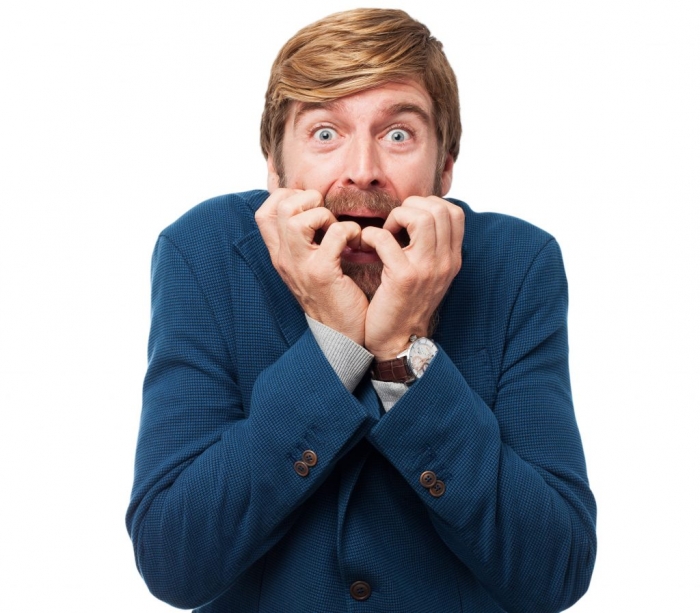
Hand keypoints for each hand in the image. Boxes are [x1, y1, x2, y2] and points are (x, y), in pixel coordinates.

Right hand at [255, 189, 368, 344]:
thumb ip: (305, 242)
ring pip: (296, 218)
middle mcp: (284, 259)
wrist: (342, 336)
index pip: (264, 212)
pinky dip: (350, 230)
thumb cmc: (332, 297)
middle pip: (280, 207)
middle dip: (308, 201)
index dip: (288, 197)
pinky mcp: (322, 274)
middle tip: (327, 218)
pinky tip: (356, 243)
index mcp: (280, 256)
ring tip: (339, 231)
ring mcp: (300, 266)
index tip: (312, 208)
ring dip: (325, 215)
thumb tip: (313, 209)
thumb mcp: (308, 267)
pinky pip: (334, 233)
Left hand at [360, 196, 463, 359]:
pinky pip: (387, 239)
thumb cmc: (406, 305)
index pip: (455, 212)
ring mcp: (426, 270)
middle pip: (439, 209)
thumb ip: (431, 249)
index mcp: (452, 259)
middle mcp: (445, 262)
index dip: (429, 205)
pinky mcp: (403, 278)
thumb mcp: (430, 276)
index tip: (409, 220)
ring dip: (396, 217)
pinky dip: (372, 235)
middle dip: (411, 206)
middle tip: (394, 224)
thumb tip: (418, 217)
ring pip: (421, 218)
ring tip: (384, 233)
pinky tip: (366, 245)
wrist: (399, 341)